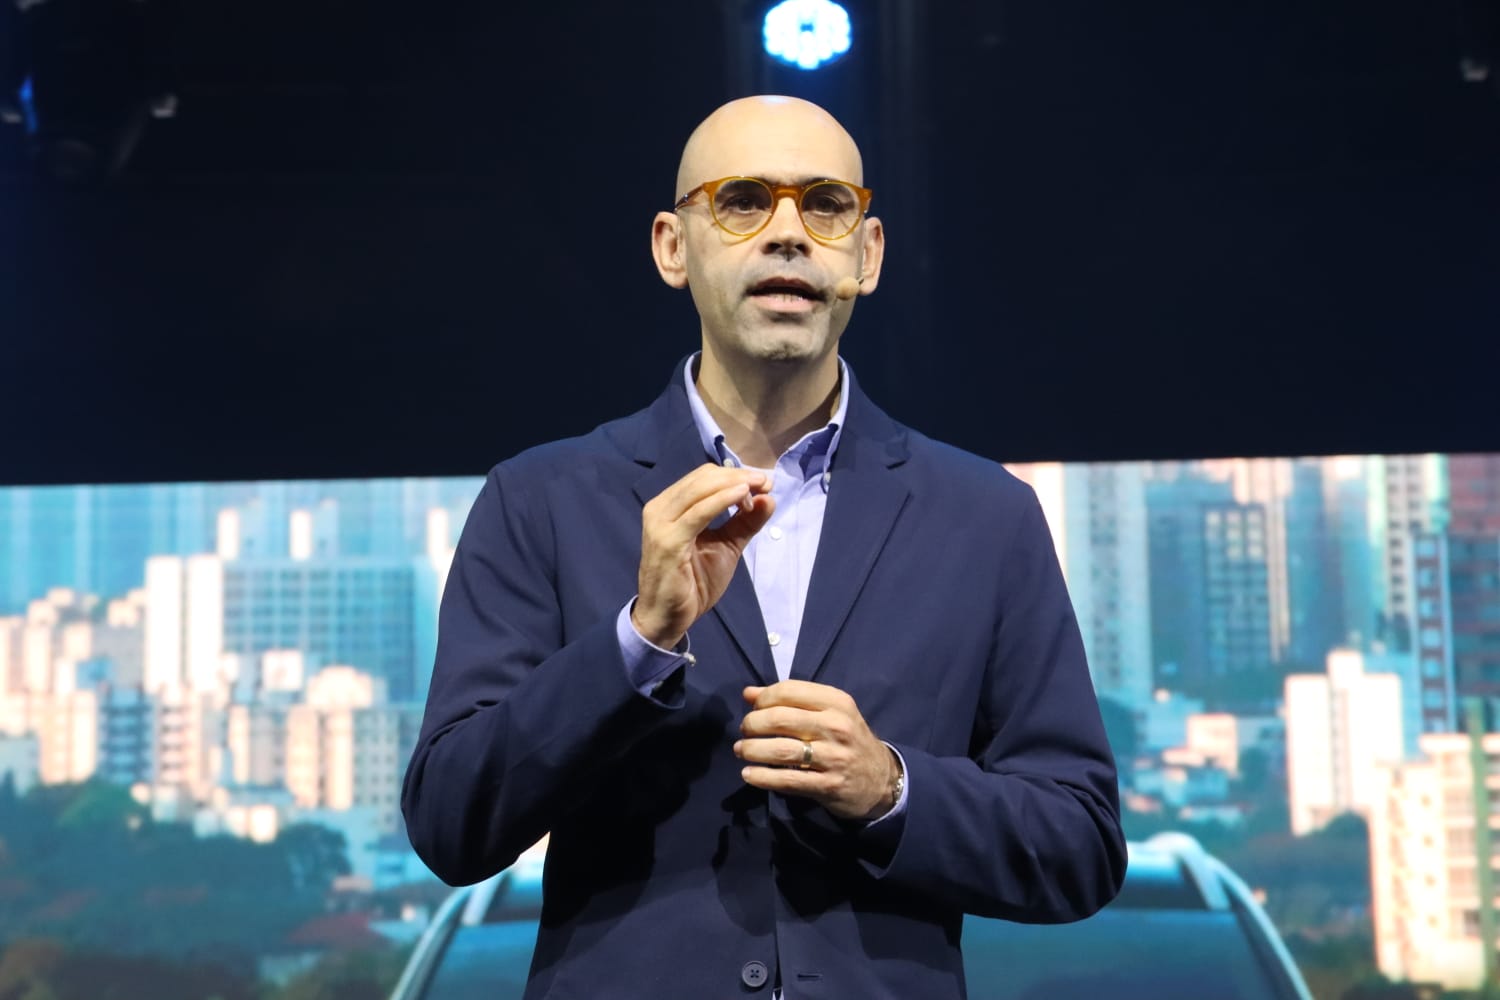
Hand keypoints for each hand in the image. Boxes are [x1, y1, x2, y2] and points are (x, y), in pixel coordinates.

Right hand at [632, 464, 775, 648]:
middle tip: (766, 482)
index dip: (736, 474)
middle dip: (739, 476)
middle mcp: (661, 508)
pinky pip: (699, 512)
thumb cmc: (693, 582)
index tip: (763, 483)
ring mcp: (661, 522)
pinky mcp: (668, 540)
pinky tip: (744, 497)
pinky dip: (723, 500)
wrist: (667, 617)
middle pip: (705, 477)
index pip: (705, 476)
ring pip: (701, 488)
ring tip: (760, 488)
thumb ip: (745, 522)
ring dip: (735, 484)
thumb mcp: (726, 546)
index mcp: (671, 506)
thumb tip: (768, 496)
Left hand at [735, 681, 900, 820]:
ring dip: (752, 749)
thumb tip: (748, 693)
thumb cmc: (847, 740)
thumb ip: (790, 701)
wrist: (882, 780)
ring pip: (780, 750)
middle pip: (780, 719)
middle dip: (752, 724)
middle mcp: (837, 726)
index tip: (753, 708)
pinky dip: (762, 777)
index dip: (763, 698)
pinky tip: (749, 774)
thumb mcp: (829, 713)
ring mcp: (834, 757)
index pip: (789, 691)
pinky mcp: (828, 785)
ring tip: (741, 750)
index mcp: (837, 702)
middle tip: (744, 731)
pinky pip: (787, 780)